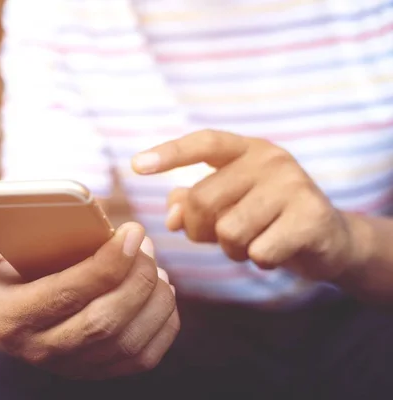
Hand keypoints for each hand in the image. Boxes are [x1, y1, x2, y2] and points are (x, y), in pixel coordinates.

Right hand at [0, 221, 179, 379]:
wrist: (12, 317)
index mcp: (11, 319)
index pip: (65, 295)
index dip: (105, 264)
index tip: (131, 231)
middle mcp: (41, 350)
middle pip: (103, 321)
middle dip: (135, 279)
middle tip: (144, 243)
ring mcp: (73, 366)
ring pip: (128, 340)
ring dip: (153, 298)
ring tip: (153, 263)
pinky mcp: (99, 371)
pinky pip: (143, 356)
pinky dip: (163, 322)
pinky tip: (160, 290)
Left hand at [132, 129, 363, 281]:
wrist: (328, 238)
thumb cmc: (265, 218)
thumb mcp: (226, 205)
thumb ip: (192, 204)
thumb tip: (170, 216)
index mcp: (245, 149)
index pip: (203, 143)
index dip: (169, 154)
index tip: (135, 165)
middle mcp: (270, 159)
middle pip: (203, 200)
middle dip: (202, 230)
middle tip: (223, 236)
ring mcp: (294, 185)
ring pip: (228, 231)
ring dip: (233, 249)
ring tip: (254, 240)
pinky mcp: (311, 216)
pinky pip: (258, 251)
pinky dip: (259, 261)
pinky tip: (275, 251)